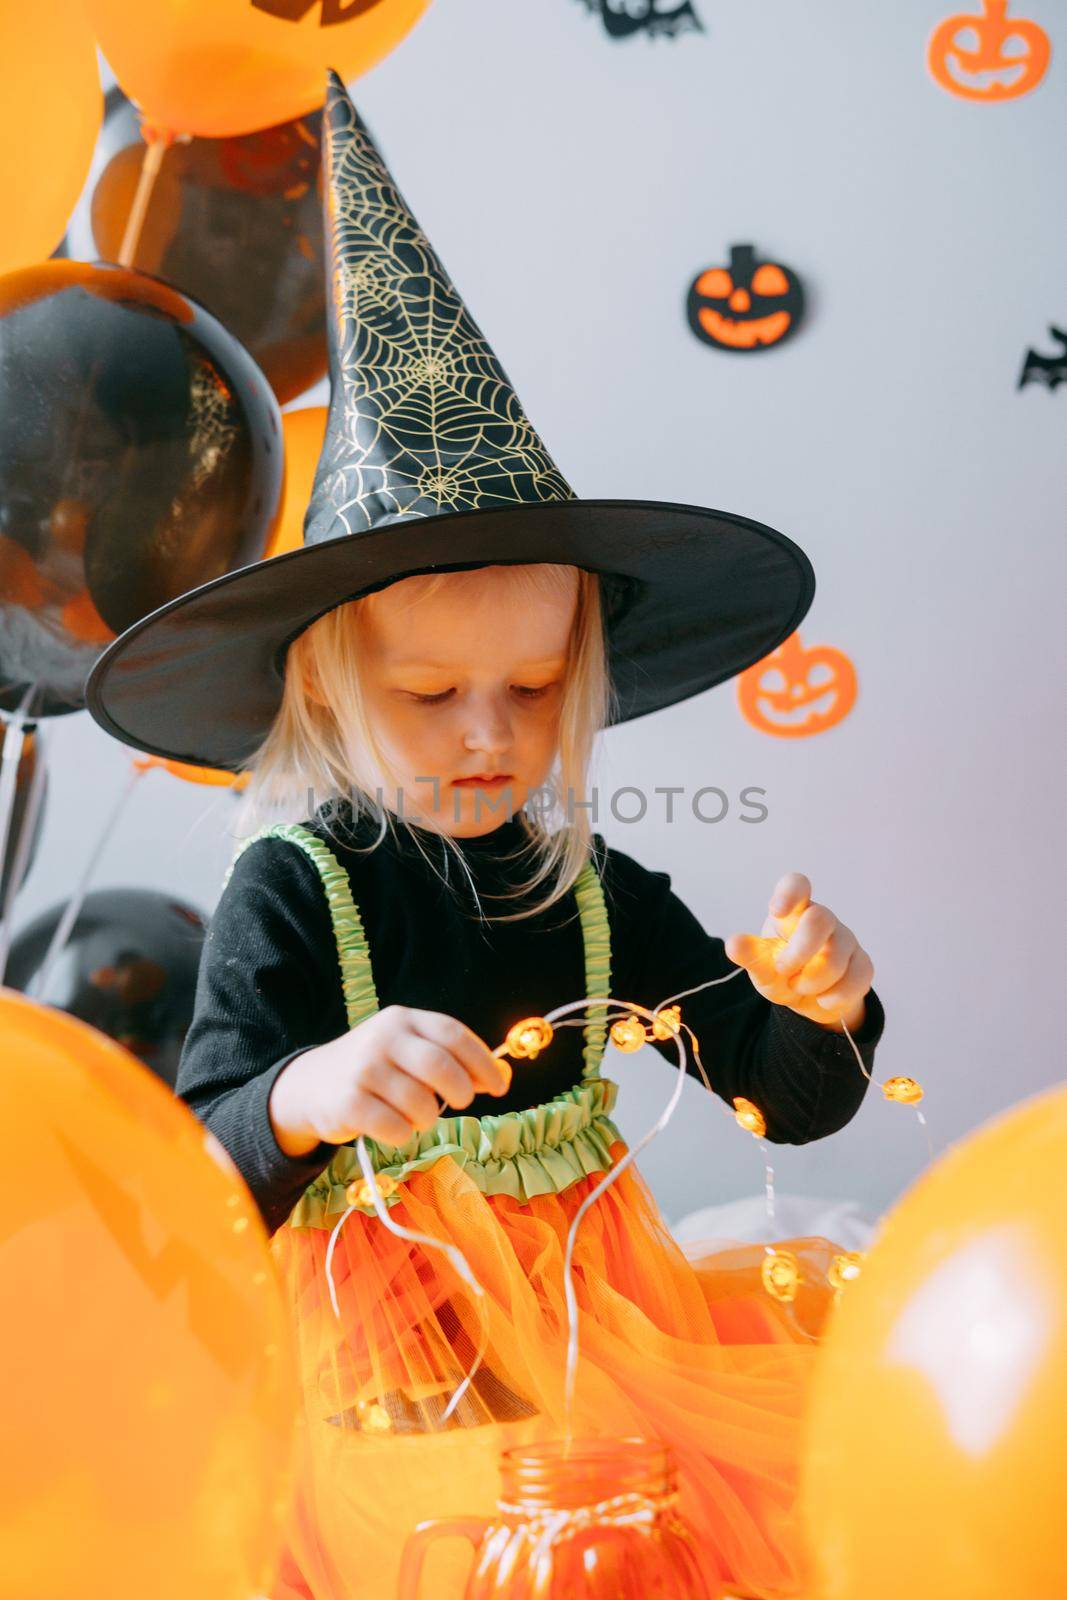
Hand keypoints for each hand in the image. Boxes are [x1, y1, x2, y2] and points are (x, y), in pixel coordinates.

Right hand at [269, 1004, 511, 1157]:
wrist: (310, 1085)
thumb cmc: (375, 1069)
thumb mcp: (408, 1052)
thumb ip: (452, 1060)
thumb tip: (503, 1077)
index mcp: (403, 1020)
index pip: (453, 1034)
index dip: (483, 1062)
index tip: (499, 1086)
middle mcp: (382, 1038)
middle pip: (440, 1067)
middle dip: (461, 1091)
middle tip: (460, 1102)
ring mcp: (362, 1070)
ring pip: (421, 1105)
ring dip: (428, 1119)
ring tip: (417, 1116)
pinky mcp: (347, 1103)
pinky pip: (396, 1129)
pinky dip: (404, 1135)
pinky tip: (392, 1127)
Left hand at [724, 872, 873, 1031]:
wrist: (810, 1000)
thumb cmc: (783, 972)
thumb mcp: (762, 967)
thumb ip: (750, 956)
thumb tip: (732, 944)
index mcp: (793, 913)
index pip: (797, 884)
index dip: (790, 892)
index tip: (777, 910)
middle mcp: (823, 920)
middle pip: (820, 919)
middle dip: (799, 952)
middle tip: (783, 970)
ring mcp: (846, 940)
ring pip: (837, 957)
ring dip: (812, 982)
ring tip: (800, 987)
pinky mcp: (863, 964)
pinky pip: (857, 978)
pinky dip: (834, 996)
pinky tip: (824, 999)